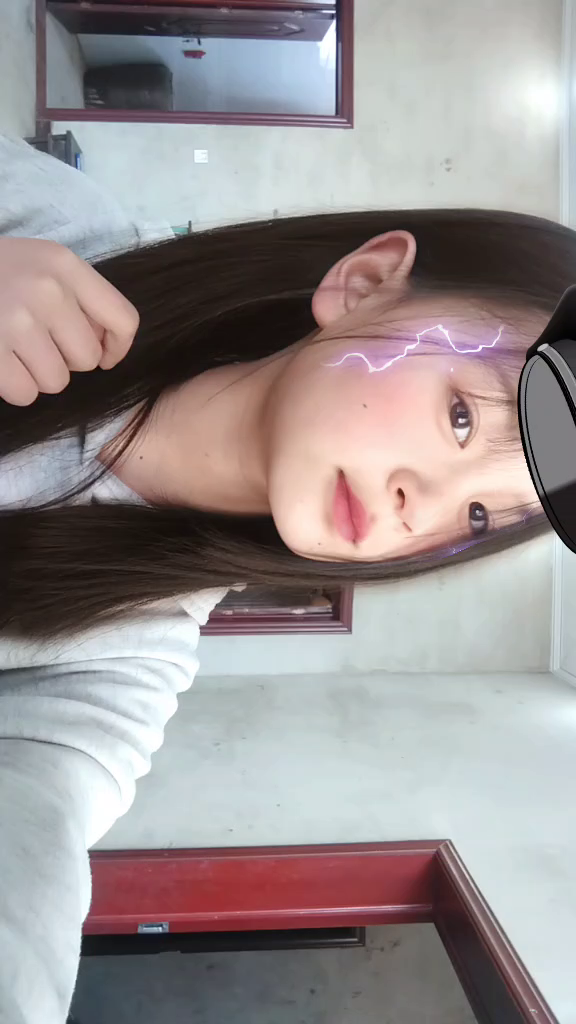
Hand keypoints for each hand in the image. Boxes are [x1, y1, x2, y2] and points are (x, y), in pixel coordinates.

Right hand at [0, 238, 138, 405]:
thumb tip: (106, 349)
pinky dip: (13, 386)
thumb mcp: (40, 265)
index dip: (117, 347)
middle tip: (36, 342)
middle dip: (66, 360)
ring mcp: (15, 321)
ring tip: (14, 349)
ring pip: (57, 382)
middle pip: (88, 359)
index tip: (102, 355)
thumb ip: (78, 297)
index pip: (124, 320)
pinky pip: (25, 393)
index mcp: (63, 264)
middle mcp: (45, 290)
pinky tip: (0, 361)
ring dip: (37, 375)